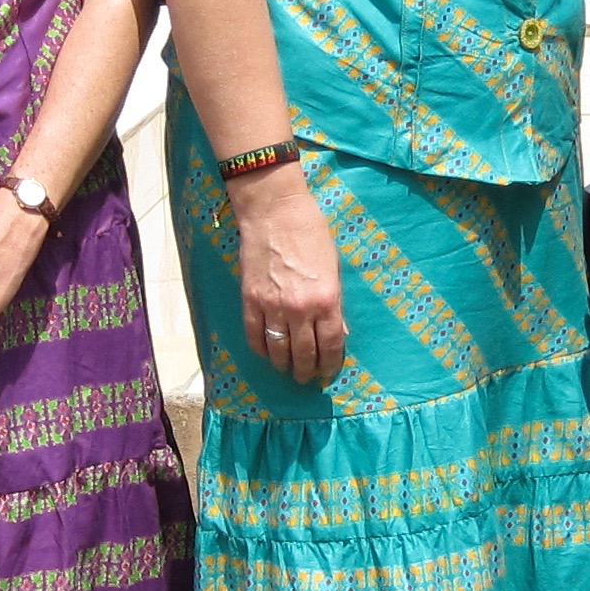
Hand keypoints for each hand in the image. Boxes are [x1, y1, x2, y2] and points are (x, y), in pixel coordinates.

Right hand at [231, 162, 347, 384]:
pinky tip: (267, 354)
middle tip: (306, 379)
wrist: (275, 211)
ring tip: (287, 371)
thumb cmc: (311, 233)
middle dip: (306, 371)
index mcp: (327, 299)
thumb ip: (334, 302)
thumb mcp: (334, 267)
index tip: (328, 373)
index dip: (330, 364)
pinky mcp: (251, 300)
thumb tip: (337, 332)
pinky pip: (255, 335)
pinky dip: (261, 349)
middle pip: (304, 353)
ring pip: (279, 350)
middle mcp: (301, 309)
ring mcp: (273, 306)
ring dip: (284, 365)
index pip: (331, 345)